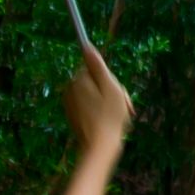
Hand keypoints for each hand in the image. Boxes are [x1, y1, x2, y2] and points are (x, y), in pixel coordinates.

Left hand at [58, 42, 130, 161]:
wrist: (99, 148)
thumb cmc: (109, 117)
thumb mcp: (109, 87)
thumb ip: (98, 66)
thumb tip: (87, 45)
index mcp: (79, 80)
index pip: (97, 70)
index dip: (111, 80)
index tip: (119, 95)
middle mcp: (71, 90)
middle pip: (96, 82)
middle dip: (111, 93)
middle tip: (123, 108)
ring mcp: (71, 104)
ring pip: (95, 96)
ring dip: (109, 104)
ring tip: (119, 118)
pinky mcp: (74, 117)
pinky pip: (90, 108)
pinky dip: (101, 113)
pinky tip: (109, 124)